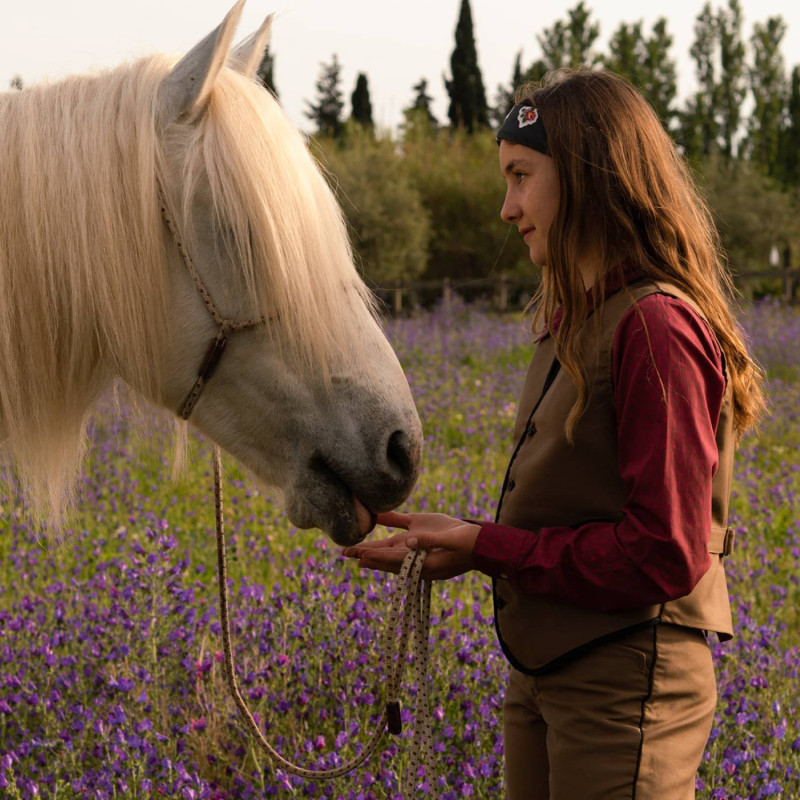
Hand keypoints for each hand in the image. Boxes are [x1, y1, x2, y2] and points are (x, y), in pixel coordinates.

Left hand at [341, 510, 479, 579]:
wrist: (484, 543)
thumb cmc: (470, 543)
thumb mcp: (452, 541)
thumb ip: (430, 541)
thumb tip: (410, 543)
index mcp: (425, 563)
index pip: (395, 561)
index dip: (377, 558)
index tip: (360, 557)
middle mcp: (418, 559)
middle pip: (388, 559)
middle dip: (367, 556)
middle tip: (345, 553)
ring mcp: (420, 551)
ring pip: (392, 553)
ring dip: (373, 551)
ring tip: (355, 551)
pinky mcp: (424, 538)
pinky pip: (403, 536)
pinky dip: (388, 534)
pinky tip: (376, 528)